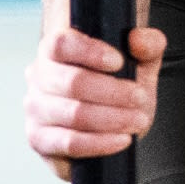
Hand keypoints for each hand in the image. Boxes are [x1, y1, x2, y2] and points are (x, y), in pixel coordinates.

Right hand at [24, 22, 166, 182]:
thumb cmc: (118, 88)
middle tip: (140, 98)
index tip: (119, 62)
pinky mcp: (40, 140)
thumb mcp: (141, 63)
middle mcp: (39, 77)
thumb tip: (137, 41)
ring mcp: (35, 110)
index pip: (61, 43)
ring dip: (113, 118)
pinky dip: (100, 142)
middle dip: (113, 92)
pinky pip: (69, 143)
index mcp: (55, 50)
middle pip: (72, 82)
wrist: (109, 125)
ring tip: (138, 119)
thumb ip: (149, 44)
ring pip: (74, 113)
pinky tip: (122, 139)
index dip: (90, 52)